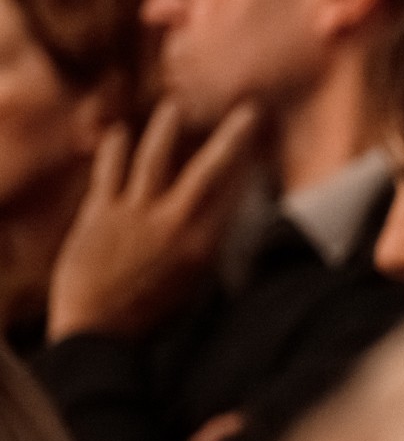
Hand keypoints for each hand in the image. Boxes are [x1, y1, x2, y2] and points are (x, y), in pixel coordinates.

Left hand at [46, 100, 259, 340]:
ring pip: (154, 158)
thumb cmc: (151, 320)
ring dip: (167, 129)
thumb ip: (211, 254)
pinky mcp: (100, 212)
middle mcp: (174, 221)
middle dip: (233, 137)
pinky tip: (121, 132)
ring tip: (175, 107)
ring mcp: (135, 212)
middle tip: (249, 112)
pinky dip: (115, 149)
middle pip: (209, 169)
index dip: (254, 166)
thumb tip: (229, 228)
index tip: (268, 147)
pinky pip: (110, 170)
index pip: (236, 195)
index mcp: (203, 245)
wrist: (97, 332)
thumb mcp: (195, 290)